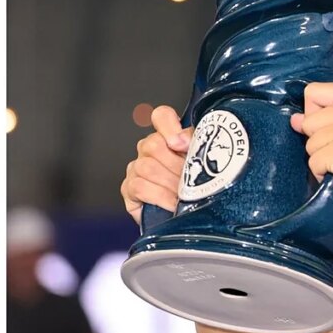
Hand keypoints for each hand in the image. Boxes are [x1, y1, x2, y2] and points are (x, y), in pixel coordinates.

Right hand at [121, 105, 193, 224]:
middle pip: (153, 143)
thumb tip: (190, 140)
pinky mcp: (128, 189)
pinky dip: (160, 196)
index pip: (161, 116)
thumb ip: (199, 146)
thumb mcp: (203, 163)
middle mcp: (148, 149)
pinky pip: (139, 187)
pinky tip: (173, 203)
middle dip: (176, 164)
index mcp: (168, 137)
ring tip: (185, 193)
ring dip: (170, 182)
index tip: (182, 144)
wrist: (186, 216)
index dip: (169, 125)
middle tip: (190, 178)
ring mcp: (136, 168)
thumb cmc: (197, 186)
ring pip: (146, 166)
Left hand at [291, 82, 332, 226]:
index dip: (314, 114)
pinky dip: (324, 174)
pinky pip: (313, 162)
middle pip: (308, 121)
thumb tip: (295, 119)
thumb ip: (332, 116)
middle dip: (319, 141)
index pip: (314, 92)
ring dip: (323, 159)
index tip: (331, 129)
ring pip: (309, 144)